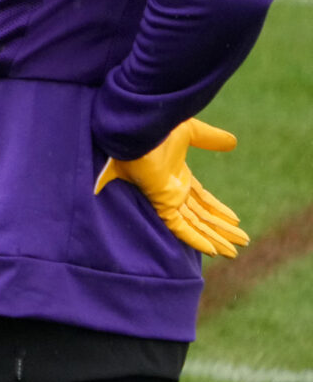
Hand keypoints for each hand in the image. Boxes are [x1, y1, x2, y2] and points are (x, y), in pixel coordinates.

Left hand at [94, 118, 249, 257]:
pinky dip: (195, 239)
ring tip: (234, 253)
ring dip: (215, 239)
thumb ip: (211, 139)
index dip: (219, 211)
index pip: (201, 200)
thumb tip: (233, 142)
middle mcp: (172, 190)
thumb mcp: (191, 133)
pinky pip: (179, 227)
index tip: (235, 221)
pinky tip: (212, 251)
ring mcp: (166, 198)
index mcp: (176, 175)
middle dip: (221, 230)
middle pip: (201, 216)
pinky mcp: (161, 203)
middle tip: (242, 243)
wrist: (138, 129)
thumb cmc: (157, 128)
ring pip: (194, 225)